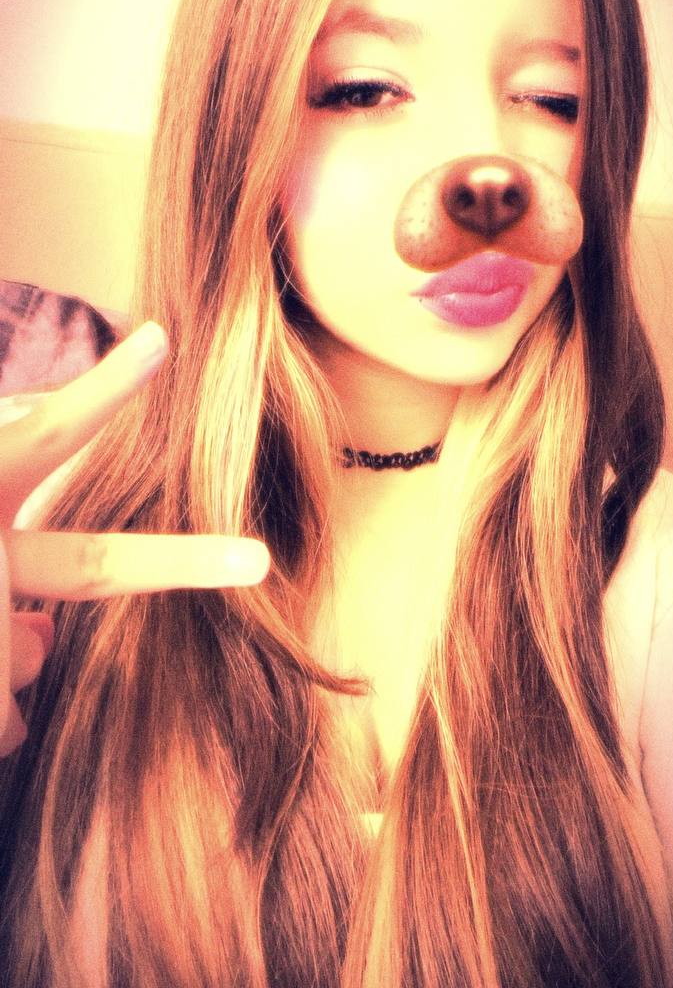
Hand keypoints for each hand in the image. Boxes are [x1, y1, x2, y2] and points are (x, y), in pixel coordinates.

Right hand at [0, 321, 269, 756]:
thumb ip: (1, 484)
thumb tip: (43, 609)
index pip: (50, 433)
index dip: (105, 389)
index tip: (161, 341)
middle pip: (90, 566)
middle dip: (181, 563)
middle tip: (257, 560)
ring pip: (31, 658)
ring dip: (13, 650)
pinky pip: (4, 720)